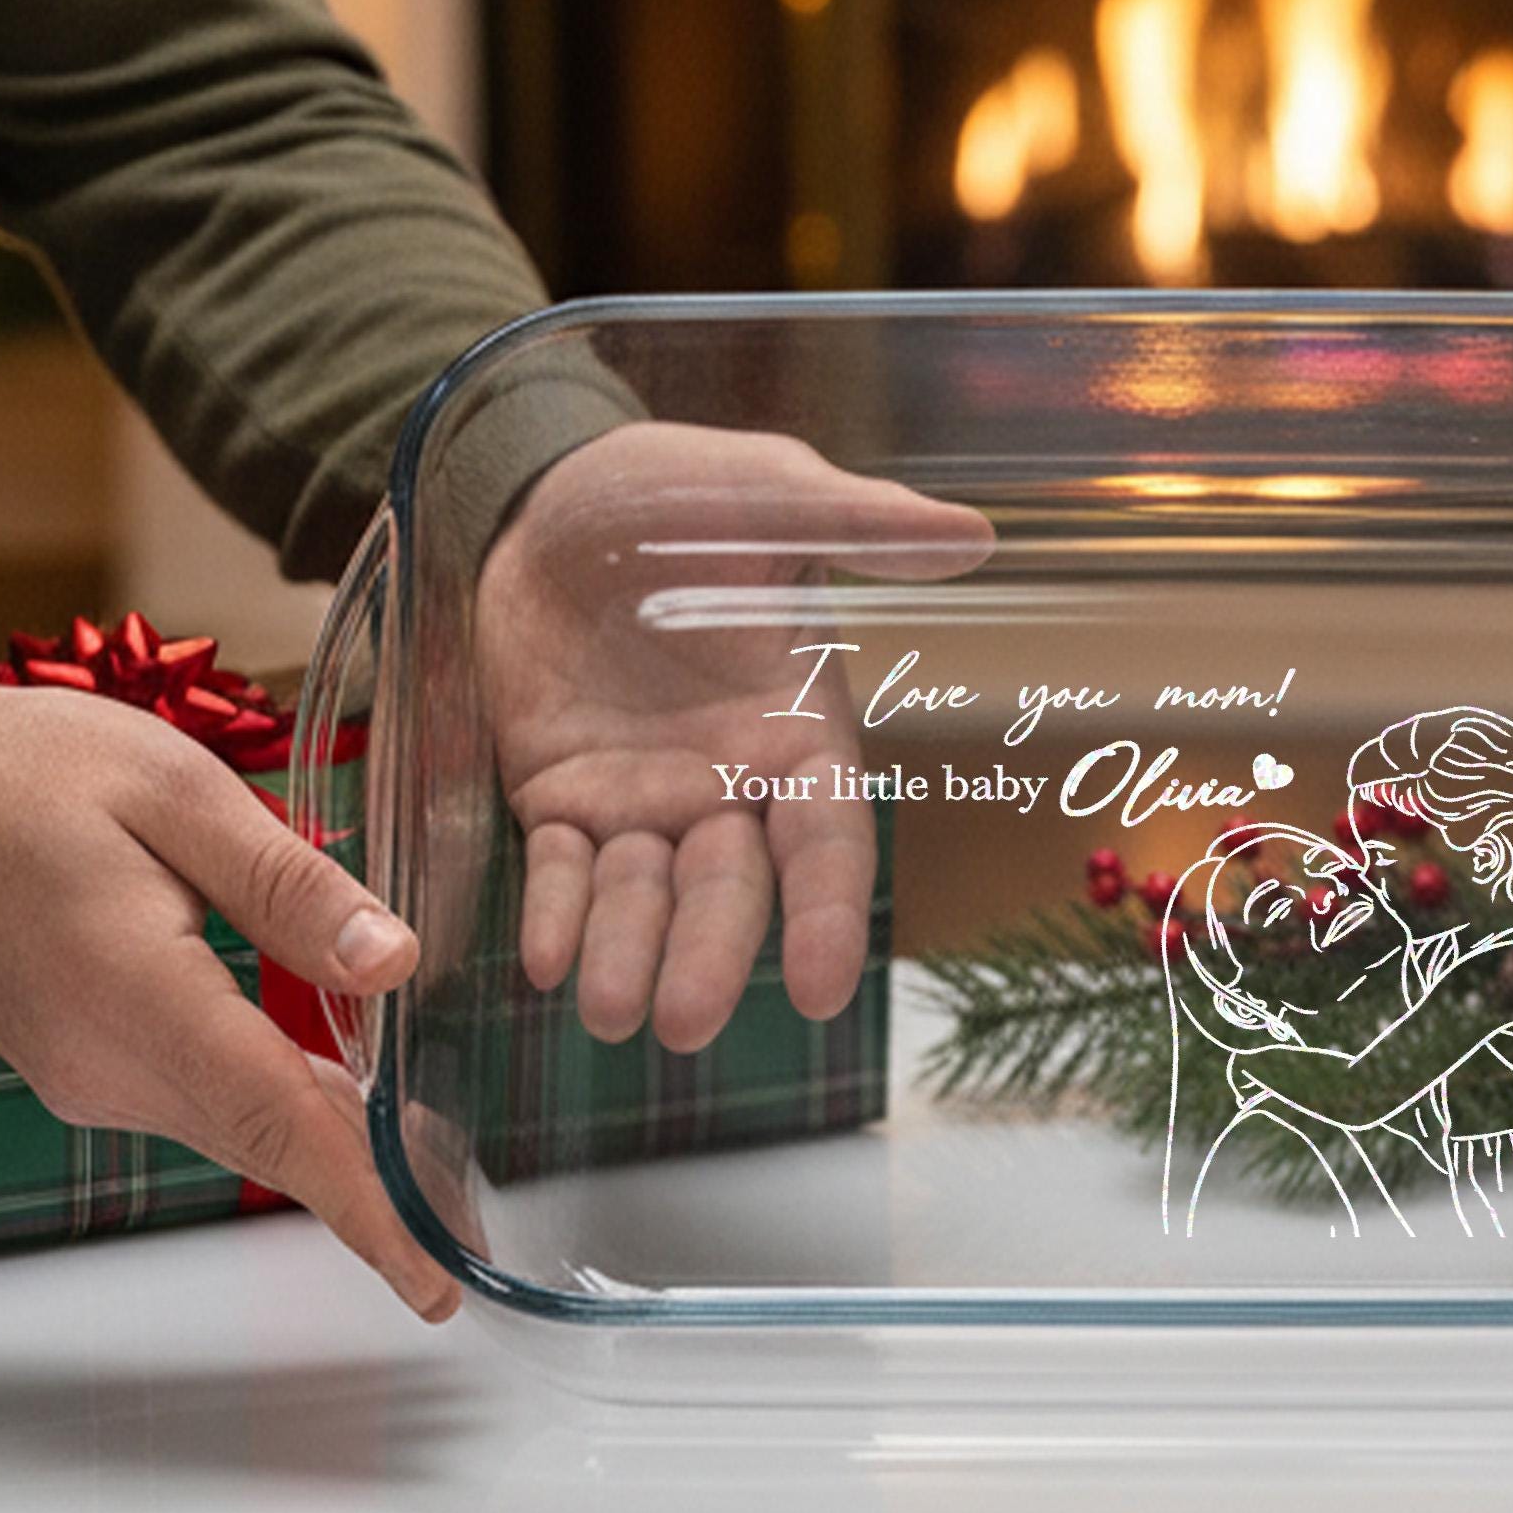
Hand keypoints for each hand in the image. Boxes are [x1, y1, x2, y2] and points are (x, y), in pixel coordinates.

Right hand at [0, 688, 451, 1317]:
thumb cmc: (29, 775)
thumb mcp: (175, 793)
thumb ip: (290, 885)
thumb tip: (396, 962)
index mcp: (140, 997)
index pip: (279, 1124)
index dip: (366, 1207)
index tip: (429, 1279)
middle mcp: (111, 1062)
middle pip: (273, 1147)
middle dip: (379, 1199)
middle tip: (471, 1233)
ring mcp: (95, 1070)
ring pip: (245, 1132)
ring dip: (339, 1160)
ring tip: (440, 1183)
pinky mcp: (93, 1057)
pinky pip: (212, 1103)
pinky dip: (290, 1117)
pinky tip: (354, 1110)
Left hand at [476, 422, 992, 1047]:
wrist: (539, 492)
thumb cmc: (671, 491)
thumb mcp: (763, 496)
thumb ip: (858, 523)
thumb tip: (972, 536)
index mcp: (797, 728)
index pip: (829, 840)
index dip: (830, 915)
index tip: (828, 991)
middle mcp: (728, 782)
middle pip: (734, 892)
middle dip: (712, 958)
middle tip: (683, 1021)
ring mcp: (644, 798)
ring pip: (645, 899)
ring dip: (628, 955)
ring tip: (606, 1010)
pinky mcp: (560, 795)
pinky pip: (562, 869)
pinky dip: (555, 913)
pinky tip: (543, 956)